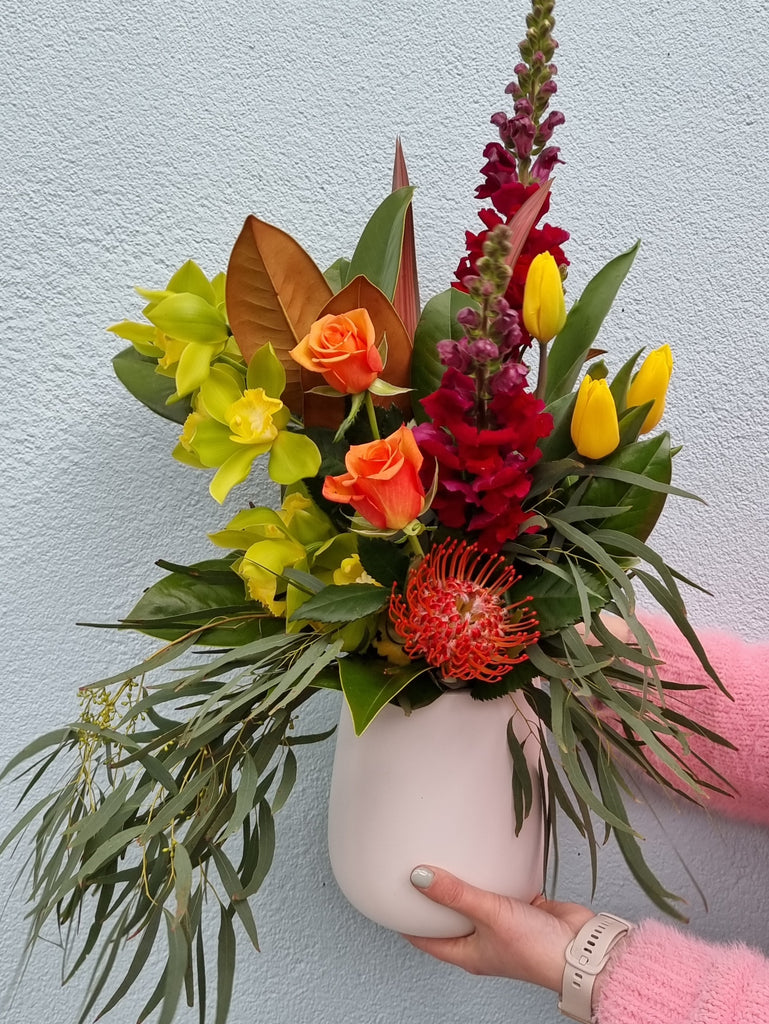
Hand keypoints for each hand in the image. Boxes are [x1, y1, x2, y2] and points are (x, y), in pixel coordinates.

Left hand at [403, 865, 593, 991]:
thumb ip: (455, 895)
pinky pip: (503, 889)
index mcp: (468, 953)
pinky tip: (490, 856)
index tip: (392, 898)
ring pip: (477, 902)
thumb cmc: (536, 949)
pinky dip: (496, 874)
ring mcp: (504, 925)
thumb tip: (418, 877)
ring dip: (467, 883)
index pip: (427, 939)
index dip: (407, 921)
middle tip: (420, 869)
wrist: (581, 949)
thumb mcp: (488, 915)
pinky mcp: (524, 910)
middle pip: (451, 918)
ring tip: (451, 856)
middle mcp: (484, 941)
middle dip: (436, 898)